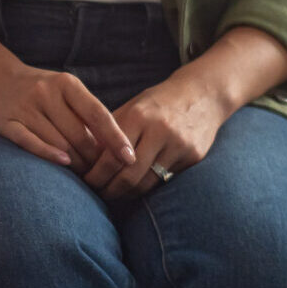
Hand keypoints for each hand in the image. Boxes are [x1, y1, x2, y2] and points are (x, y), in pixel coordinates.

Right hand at [0, 61, 136, 172]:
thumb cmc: (39, 89)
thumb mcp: (65, 90)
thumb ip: (86, 113)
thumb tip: (113, 147)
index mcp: (67, 84)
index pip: (97, 114)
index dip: (115, 138)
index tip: (129, 157)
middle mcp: (46, 93)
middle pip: (79, 135)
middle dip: (94, 158)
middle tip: (103, 173)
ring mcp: (25, 107)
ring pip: (58, 143)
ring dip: (76, 163)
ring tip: (86, 175)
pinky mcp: (7, 122)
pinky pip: (31, 143)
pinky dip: (49, 155)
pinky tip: (64, 164)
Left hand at [83, 28, 286, 200]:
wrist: (203, 94)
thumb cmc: (158, 104)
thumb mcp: (132, 108)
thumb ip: (110, 132)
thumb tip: (84, 161)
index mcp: (139, 117)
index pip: (110, 156)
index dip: (95, 175)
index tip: (85, 182)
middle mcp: (160, 131)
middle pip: (128, 176)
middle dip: (109, 190)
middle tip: (97, 194)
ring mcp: (179, 145)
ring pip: (147, 183)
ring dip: (127, 194)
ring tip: (115, 194)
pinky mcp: (194, 156)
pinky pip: (165, 180)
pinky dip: (148, 187)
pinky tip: (136, 188)